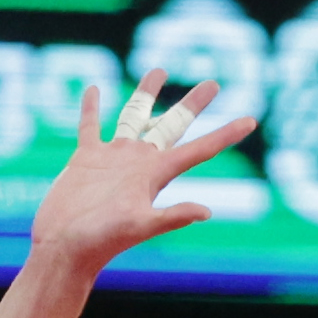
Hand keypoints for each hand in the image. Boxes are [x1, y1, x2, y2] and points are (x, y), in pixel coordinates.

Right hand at [32, 69, 257, 272]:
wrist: (66, 247)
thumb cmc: (103, 240)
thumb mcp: (140, 226)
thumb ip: (171, 217)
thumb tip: (206, 212)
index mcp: (156, 174)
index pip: (199, 150)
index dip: (225, 135)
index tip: (251, 121)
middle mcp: (139, 162)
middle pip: (172, 124)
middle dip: (193, 104)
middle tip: (215, 84)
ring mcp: (113, 157)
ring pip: (134, 115)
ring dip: (146, 94)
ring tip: (159, 70)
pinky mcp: (86, 158)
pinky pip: (91, 125)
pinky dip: (92, 108)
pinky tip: (95, 90)